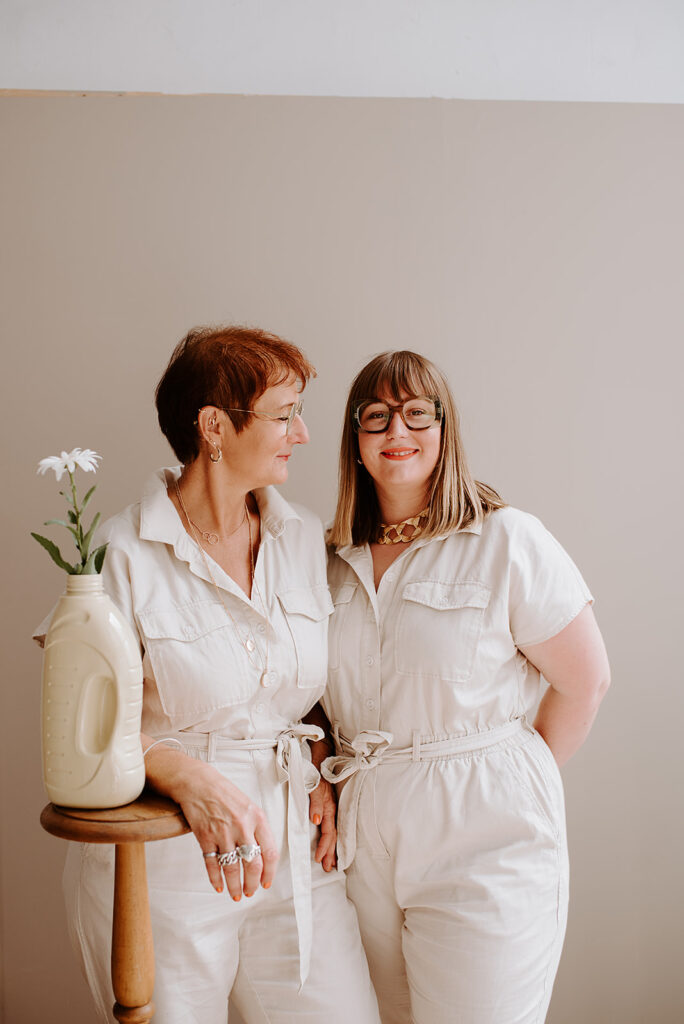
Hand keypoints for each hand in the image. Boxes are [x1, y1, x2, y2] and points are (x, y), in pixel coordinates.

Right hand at [173, 760, 278, 898]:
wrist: (198, 783)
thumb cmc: (224, 794)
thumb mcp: (249, 806)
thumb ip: (256, 828)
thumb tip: (262, 855)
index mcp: (257, 818)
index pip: (270, 852)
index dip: (270, 872)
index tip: (266, 882)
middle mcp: (242, 827)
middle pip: (253, 864)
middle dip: (252, 883)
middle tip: (250, 892)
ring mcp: (223, 833)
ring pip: (232, 869)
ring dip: (235, 886)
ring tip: (236, 894)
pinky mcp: (205, 837)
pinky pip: (212, 864)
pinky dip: (216, 879)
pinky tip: (218, 886)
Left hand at [309, 776, 336, 871]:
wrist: (319, 760)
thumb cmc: (315, 774)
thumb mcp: (314, 787)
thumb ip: (316, 803)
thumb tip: (316, 821)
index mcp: (328, 808)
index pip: (328, 832)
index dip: (324, 846)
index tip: (319, 859)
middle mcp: (332, 810)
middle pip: (333, 836)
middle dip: (331, 853)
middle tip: (328, 868)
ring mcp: (331, 809)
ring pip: (334, 832)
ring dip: (333, 848)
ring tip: (333, 863)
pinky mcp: (328, 806)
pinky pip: (332, 826)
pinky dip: (332, 838)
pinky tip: (331, 844)